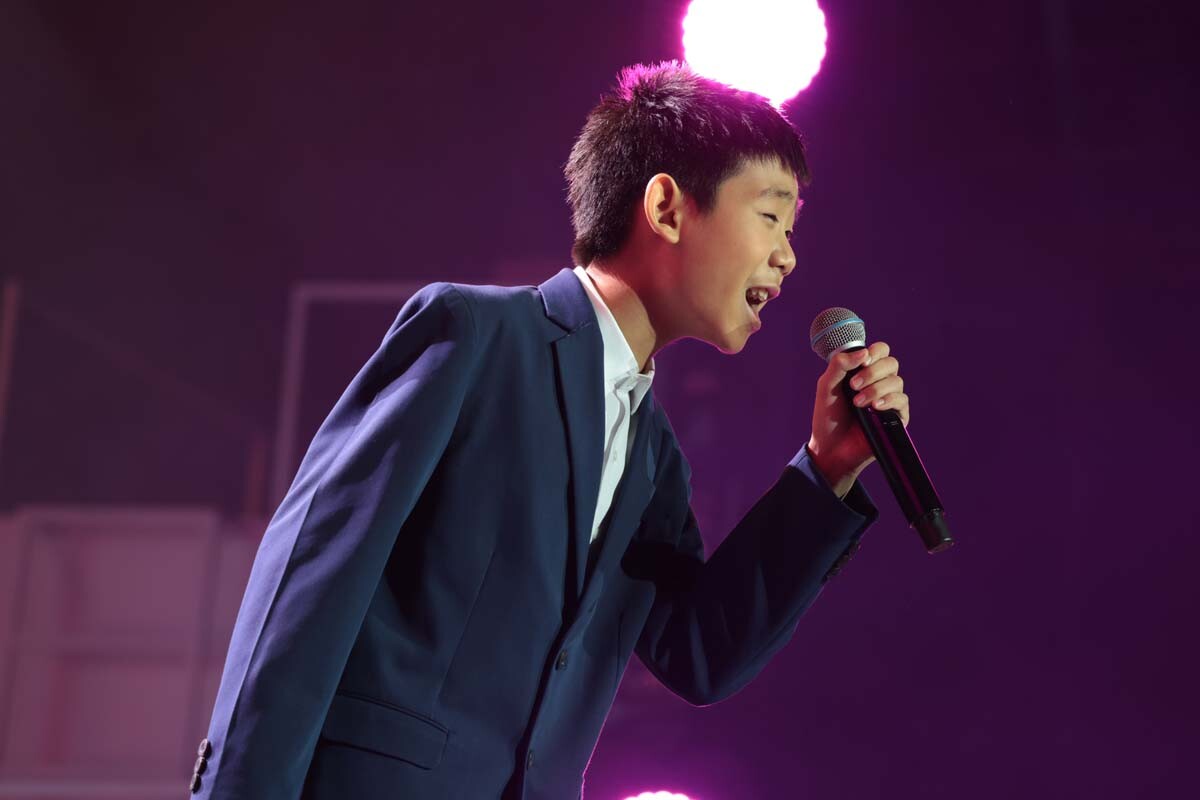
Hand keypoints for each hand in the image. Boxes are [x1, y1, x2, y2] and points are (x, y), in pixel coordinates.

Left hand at [806, 342, 910, 496]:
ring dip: (875, 389)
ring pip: (897, 381)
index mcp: (864, 371)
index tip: (862, 361)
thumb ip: (840, 365)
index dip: (875, 352)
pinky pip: (902, 400)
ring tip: (858, 403)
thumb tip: (863, 353)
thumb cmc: (828, 417)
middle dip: (872, 372)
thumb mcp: (826, 386)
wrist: (830, 447)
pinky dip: (888, 400)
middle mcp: (879, 383)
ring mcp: (889, 400)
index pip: (881, 351)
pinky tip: (874, 408)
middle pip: (891, 363)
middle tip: (853, 386)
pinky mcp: (897, 417)